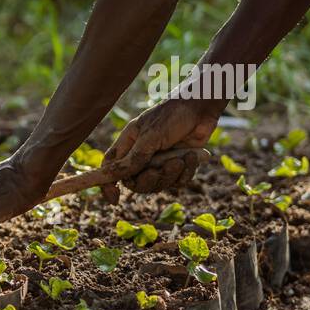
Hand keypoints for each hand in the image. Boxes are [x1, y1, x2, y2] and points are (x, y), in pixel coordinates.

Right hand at [100, 98, 216, 201]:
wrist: (202, 109)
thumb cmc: (172, 116)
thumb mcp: (150, 137)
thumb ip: (133, 159)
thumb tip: (111, 177)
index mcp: (127, 145)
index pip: (110, 169)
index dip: (108, 185)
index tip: (114, 200)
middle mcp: (141, 156)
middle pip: (136, 183)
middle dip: (149, 180)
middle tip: (159, 170)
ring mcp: (160, 162)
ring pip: (158, 184)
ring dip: (171, 174)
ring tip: (181, 159)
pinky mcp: (178, 166)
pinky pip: (177, 182)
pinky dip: (186, 173)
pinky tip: (192, 157)